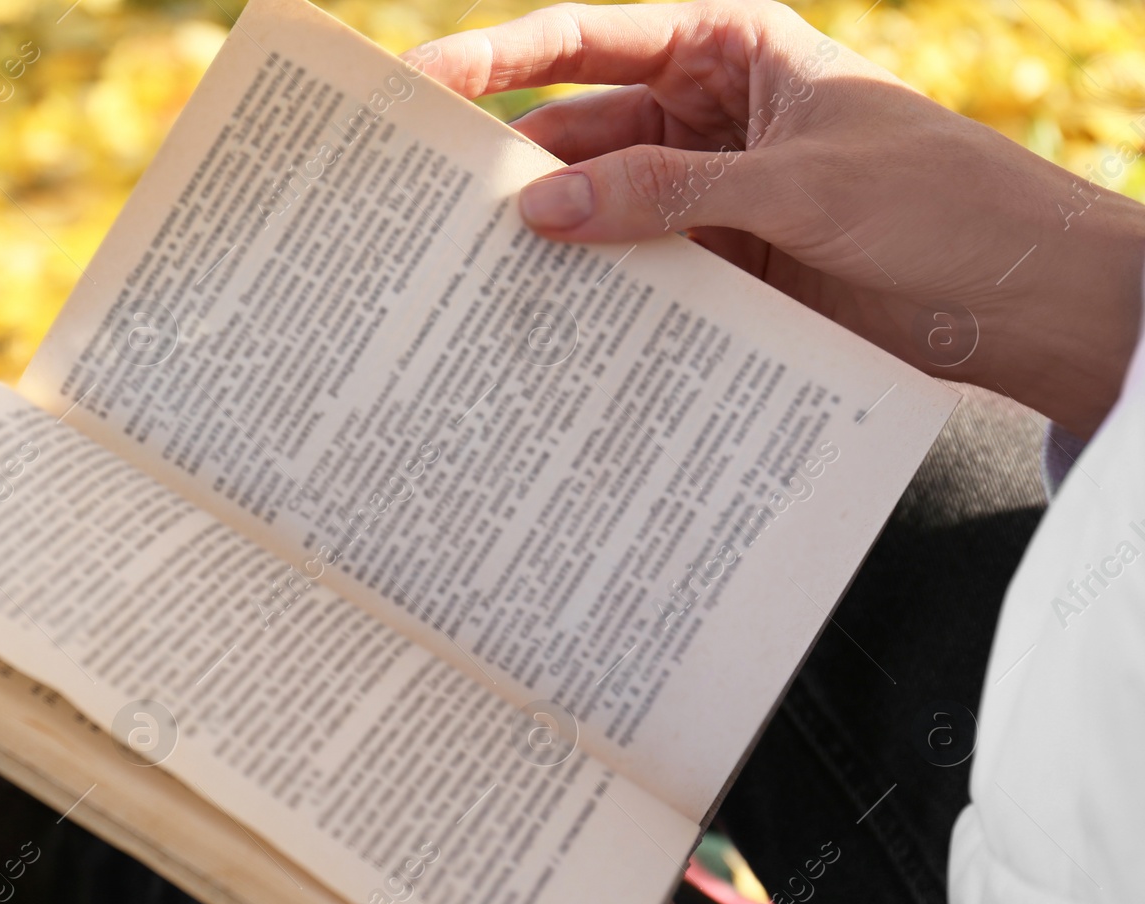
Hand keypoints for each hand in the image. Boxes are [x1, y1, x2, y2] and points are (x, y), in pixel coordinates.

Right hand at [414, 1, 1144, 436]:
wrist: (1022, 304)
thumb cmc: (938, 205)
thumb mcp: (798, 186)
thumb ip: (666, 195)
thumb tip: (538, 212)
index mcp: (728, 50)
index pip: (588, 39)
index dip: (496, 57)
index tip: (420, 85)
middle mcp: (706, 118)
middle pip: (578, 134)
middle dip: (509, 169)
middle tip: (428, 214)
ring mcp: (709, 199)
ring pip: (602, 213)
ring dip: (549, 244)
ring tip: (471, 280)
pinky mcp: (722, 271)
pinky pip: (638, 276)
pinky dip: (597, 298)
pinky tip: (546, 325)